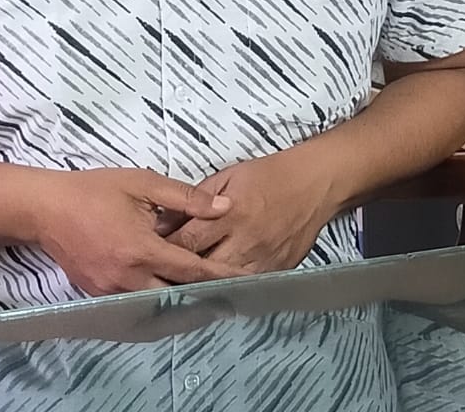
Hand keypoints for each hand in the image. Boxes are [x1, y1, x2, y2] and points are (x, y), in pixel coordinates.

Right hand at [33, 166, 233, 296]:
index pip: (190, 269)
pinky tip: (168, 286)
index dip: (219, 274)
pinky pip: (134, 302)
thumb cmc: (97, 190)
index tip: (243, 277)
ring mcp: (110, 291)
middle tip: (229, 286)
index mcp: (142, 249)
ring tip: (205, 289)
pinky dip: (154, 296)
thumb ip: (186, 197)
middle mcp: (127, 278)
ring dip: (179, 296)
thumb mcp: (144, 183)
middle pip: (175, 294)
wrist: (48, 208)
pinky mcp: (98, 294)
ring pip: (155, 302)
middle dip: (202, 292)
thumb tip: (224, 206)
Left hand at [167, 148, 338, 277]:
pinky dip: (230, 288)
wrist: (315, 182)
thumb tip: (167, 219)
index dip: (165, 250)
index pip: (187, 241)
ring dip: (202, 285)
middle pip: (202, 268)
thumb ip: (198, 197)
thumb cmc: (271, 174)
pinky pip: (247, 286)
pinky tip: (216, 289)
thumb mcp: (230, 174)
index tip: (150, 255)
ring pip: (223, 283)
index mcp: (230, 212)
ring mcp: (262, 258)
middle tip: (159, 277)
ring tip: (182, 288)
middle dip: (179, 273)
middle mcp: (245, 239)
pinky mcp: (277, 269)